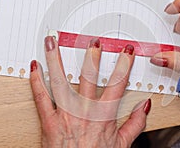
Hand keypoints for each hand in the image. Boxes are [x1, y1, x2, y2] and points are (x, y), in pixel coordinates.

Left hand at [30, 36, 150, 147]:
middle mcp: (84, 112)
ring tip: (52, 42)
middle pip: (88, 78)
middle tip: (93, 41)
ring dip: (55, 60)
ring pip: (60, 82)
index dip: (124, 65)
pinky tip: (35, 66)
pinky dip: (36, 80)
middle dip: (92, 57)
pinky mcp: (48, 120)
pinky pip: (40, 97)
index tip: (127, 51)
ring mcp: (65, 114)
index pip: (117, 84)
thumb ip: (135, 123)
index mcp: (104, 116)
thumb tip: (144, 106)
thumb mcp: (122, 144)